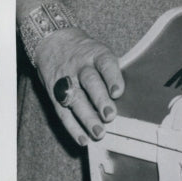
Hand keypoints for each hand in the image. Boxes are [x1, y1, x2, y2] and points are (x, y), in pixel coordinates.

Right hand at [33, 28, 123, 145]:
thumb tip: (128, 97)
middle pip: (90, 82)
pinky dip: (73, 127)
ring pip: (75, 99)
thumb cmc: (86, 53)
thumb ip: (111, 71)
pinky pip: (63, 112)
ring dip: (87, 118)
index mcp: (96, 54)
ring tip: (99, 133)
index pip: (105, 63)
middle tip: (110, 116)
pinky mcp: (54, 94)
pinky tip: (83, 138)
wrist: (53, 42)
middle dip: (100, 100)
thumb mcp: (99, 52)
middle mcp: (80, 66)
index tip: (118, 92)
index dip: (112, 77)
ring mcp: (66, 80)